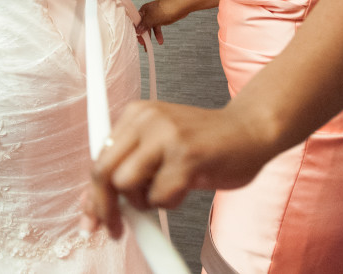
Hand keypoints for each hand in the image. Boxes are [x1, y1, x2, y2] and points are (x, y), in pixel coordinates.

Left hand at [82, 100, 273, 237]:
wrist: (252, 130)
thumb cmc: (206, 143)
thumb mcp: (159, 148)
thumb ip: (129, 168)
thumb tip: (92, 205)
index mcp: (137, 113)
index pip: (98, 158)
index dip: (91, 196)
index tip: (92, 220)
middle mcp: (148, 119)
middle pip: (102, 172)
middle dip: (105, 208)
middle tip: (116, 228)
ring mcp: (167, 136)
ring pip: (126, 185)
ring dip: (143, 201)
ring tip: (167, 191)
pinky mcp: (186, 156)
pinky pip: (159, 197)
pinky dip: (170, 202)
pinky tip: (188, 186)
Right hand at [136, 0, 185, 46]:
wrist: (181, 6)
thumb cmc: (166, 10)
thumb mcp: (152, 19)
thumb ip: (144, 25)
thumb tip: (137, 30)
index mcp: (144, 10)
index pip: (136, 21)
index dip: (136, 30)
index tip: (137, 38)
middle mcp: (148, 12)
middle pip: (143, 25)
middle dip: (144, 35)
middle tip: (144, 44)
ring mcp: (155, 15)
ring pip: (151, 27)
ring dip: (151, 36)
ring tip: (150, 46)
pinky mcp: (162, 18)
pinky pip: (157, 27)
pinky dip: (158, 34)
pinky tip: (160, 40)